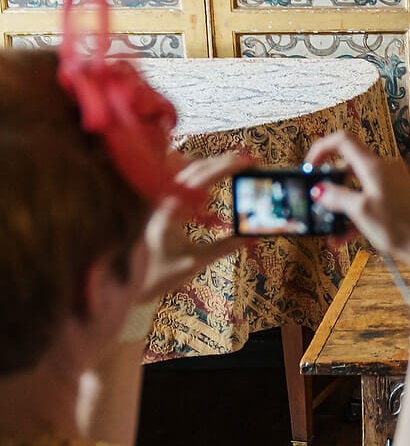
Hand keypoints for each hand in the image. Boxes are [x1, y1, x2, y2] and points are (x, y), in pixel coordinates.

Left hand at [137, 151, 252, 299]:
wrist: (124, 284)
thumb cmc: (156, 274)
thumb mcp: (193, 262)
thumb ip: (222, 247)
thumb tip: (248, 236)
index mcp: (170, 210)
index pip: (201, 178)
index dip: (226, 167)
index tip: (248, 162)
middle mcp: (162, 200)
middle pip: (195, 168)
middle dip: (223, 161)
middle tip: (249, 161)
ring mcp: (158, 202)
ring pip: (187, 172)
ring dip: (211, 166)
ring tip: (234, 167)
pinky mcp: (158, 207)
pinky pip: (181, 183)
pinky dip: (200, 177)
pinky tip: (212, 183)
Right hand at [305, 131, 409, 267]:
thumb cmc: (400, 227)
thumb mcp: (361, 211)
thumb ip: (337, 197)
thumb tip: (320, 190)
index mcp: (375, 166)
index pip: (343, 141)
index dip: (321, 149)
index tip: (309, 168)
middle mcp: (385, 170)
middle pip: (348, 167)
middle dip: (330, 186)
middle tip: (317, 202)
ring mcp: (392, 184)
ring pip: (358, 188)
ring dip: (341, 206)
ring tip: (329, 228)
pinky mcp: (397, 198)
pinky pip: (370, 200)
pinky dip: (356, 214)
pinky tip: (344, 236)